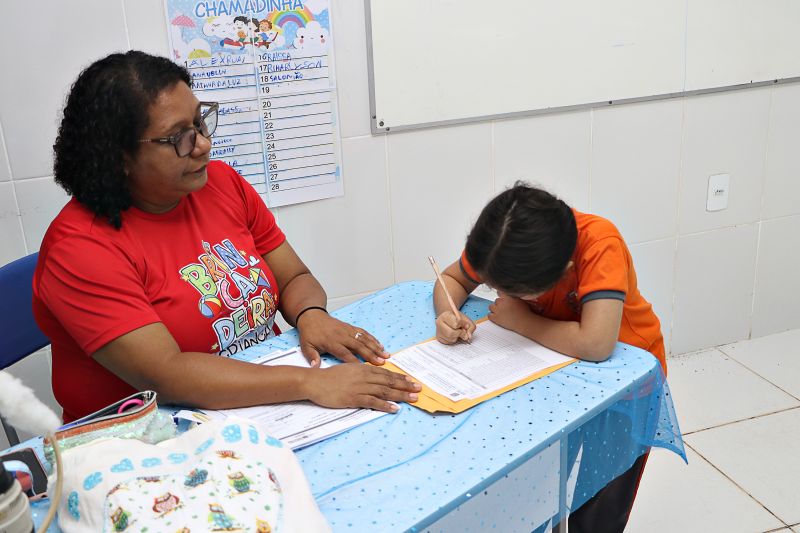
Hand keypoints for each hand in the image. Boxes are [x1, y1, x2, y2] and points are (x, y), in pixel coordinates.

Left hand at [297, 309, 389, 365]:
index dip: (355, 362)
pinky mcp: (350, 327)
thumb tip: (315, 367)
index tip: (364, 371)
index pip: (345, 354)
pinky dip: (372, 339)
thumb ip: (312, 357)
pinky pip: (363, 333)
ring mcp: (347, 330)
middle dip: (371, 355)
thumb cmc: (309, 333)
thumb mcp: (306, 346)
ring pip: (364, 339)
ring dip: (376, 347)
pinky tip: (380, 344)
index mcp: (331, 342)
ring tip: (386, 354)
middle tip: (382, 362)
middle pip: (359, 346)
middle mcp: (342, 336)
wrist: (311, 316)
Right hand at [303, 363, 421, 412]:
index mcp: (363, 369)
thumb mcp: (348, 370)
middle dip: (405, 385)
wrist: (314, 382)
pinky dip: (384, 405)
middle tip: (419, 388)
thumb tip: (375, 377)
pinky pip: (373, 402)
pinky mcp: (354, 398)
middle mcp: (364, 377)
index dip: (400, 377)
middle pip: (389, 381)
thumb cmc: (330, 377)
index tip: (411, 380)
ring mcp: (359, 388)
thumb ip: (362, 373)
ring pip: (384, 391)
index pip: (386, 373)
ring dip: (400, 395)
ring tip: (413, 399)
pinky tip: (394, 409)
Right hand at [435, 310, 475, 343]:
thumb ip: (470, 326)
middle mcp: (439, 322)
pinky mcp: (439, 338)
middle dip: (460, 334)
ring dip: (457, 337)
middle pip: (451, 333)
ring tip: (457, 332)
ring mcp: (438, 331)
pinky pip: (449, 342)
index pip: (455, 323)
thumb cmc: (457, 318)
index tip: (465, 325)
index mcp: (445, 315)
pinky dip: (454, 340)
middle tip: (464, 332)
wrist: (449, 318)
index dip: (463, 325)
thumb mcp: (466, 319)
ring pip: (450, 339)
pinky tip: (453, 335)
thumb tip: (468, 336)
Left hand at [488, 293, 531, 332]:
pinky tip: (497, 317)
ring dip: (495, 309)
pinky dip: (492, 316)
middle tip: (505, 308)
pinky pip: (489, 315)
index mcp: (507, 296)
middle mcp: (501, 302)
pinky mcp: (495, 318)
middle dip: (500, 304)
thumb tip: (507, 294)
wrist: (524, 322)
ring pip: (491, 307)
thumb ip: (511, 296)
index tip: (504, 300)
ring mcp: (497, 310)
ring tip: (501, 313)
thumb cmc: (524, 312)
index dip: (502, 297)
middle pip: (496, 300)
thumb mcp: (519, 299)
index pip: (499, 292)